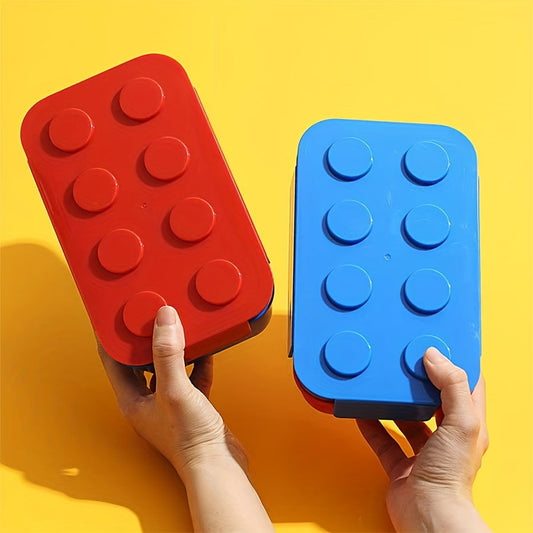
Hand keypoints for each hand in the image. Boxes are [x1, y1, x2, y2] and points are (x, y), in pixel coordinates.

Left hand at [98, 305, 246, 478]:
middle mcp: (147, 400)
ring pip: (166, 366)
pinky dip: (196, 360)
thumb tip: (163, 317)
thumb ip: (168, 353)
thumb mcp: (174, 390)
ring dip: (171, 346)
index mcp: (132, 399)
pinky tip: (205, 348)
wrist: (218, 465)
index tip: (117, 313)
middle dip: (143, 337)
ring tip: (176, 326)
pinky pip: (191, 375)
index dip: (112, 336)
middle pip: (139, 361)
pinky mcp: (191, 404)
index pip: (113, 360)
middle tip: (149, 314)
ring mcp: (169, 402)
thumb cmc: (188, 438)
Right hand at [357, 348, 489, 531]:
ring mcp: (423, 452)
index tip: (439, 346)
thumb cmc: (450, 476)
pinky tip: (363, 411)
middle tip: (405, 360)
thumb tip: (435, 355)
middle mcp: (447, 438)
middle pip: (434, 401)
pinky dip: (372, 424)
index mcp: (467, 426)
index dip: (456, 366)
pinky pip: (384, 439)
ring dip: (395, 402)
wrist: (427, 514)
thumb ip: (451, 386)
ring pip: (407, 420)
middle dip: (420, 381)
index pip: (467, 388)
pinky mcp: (401, 465)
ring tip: (384, 382)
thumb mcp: (462, 423)